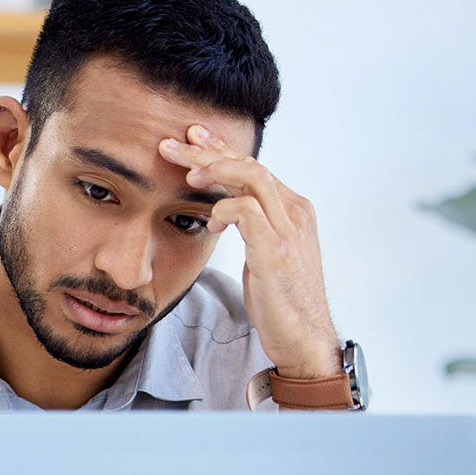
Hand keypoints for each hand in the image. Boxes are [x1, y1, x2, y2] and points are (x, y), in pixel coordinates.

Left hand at [158, 124, 341, 378]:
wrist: (304, 336)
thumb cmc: (280, 297)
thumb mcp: (264, 251)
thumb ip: (250, 223)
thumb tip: (222, 206)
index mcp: (291, 208)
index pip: (253, 166)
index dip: (220, 149)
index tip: (191, 138)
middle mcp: (294, 211)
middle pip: (249, 163)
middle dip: (206, 151)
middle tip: (171, 145)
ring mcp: (289, 229)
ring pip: (252, 176)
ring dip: (213, 170)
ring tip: (186, 175)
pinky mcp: (278, 251)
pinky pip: (248, 212)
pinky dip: (224, 209)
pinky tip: (211, 221)